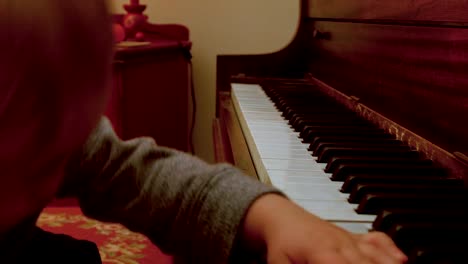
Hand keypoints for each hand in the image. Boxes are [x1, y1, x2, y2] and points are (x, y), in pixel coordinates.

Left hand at [242, 194, 406, 263]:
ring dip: (389, 263)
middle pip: (368, 263)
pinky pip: (379, 240)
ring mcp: (351, 238)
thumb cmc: (282, 245)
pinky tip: (400, 260)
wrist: (282, 217)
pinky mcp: (355, 237)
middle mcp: (342, 244)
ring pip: (378, 254)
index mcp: (322, 253)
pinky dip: (391, 249)